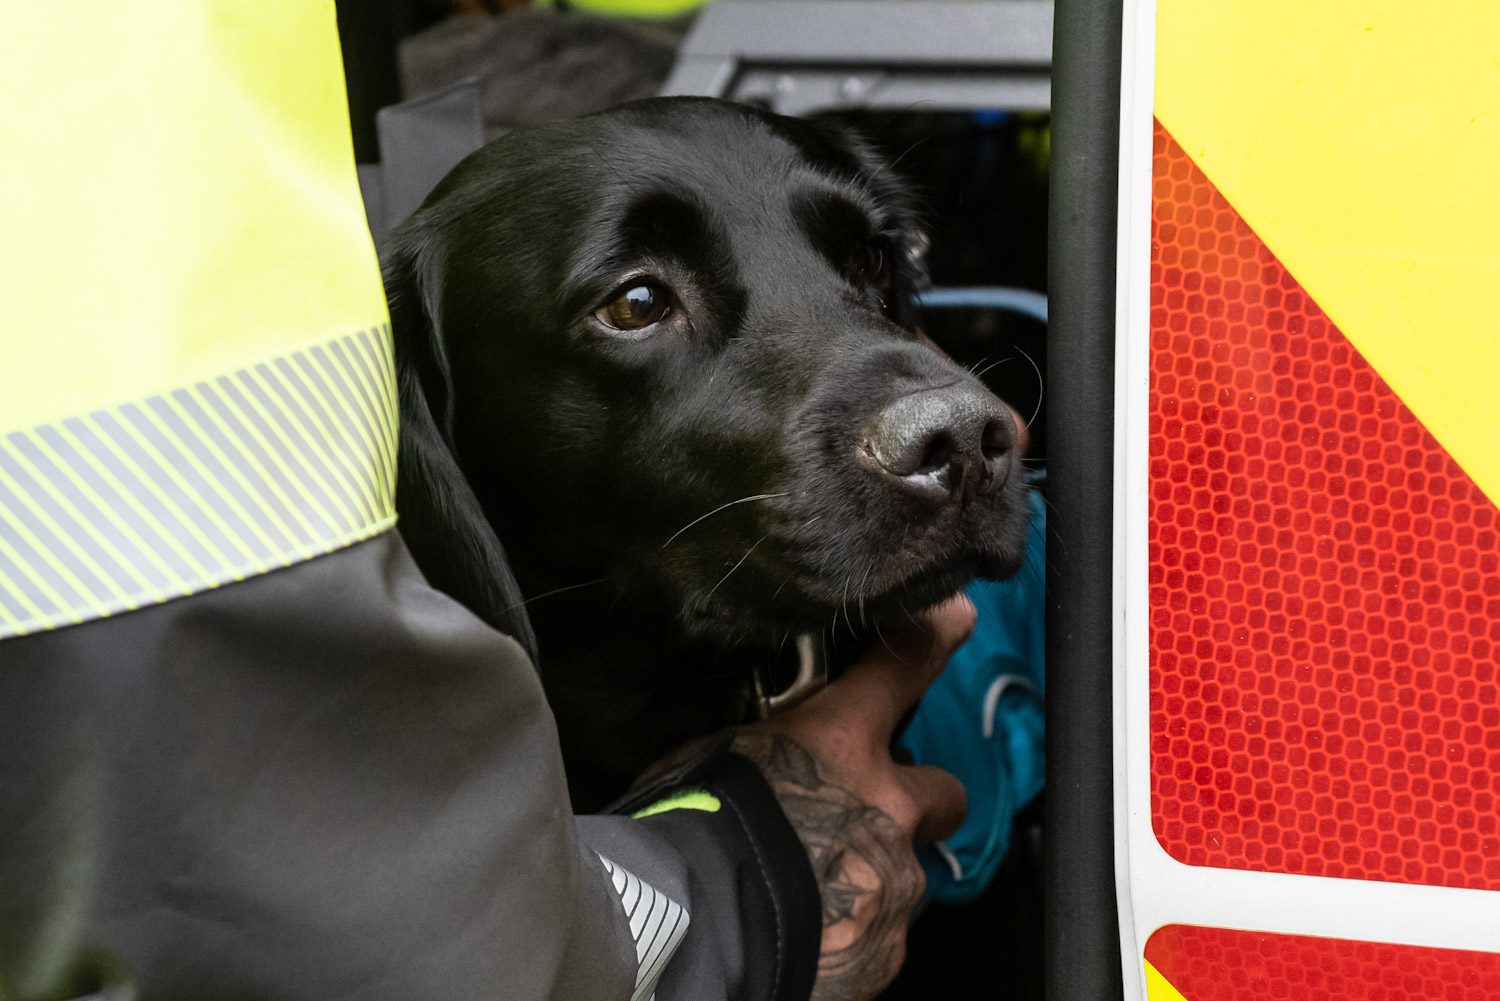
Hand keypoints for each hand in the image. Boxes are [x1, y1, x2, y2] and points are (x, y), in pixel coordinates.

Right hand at [733, 594, 975, 1000]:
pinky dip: (854, 933)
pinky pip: (882, 936)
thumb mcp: (716, 755)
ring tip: (811, 886)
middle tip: (867, 814)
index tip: (956, 619)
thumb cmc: (687, 833)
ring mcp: (894, 884)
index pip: (903, 665)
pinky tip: (810, 931)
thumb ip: (764, 746)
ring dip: (872, 872)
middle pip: (944, 791)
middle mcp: (886, 807)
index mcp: (839, 744)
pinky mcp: (886, 954)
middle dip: (915, 802)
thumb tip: (756, 748)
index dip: (935, 635)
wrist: (695, 935)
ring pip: (907, 871)